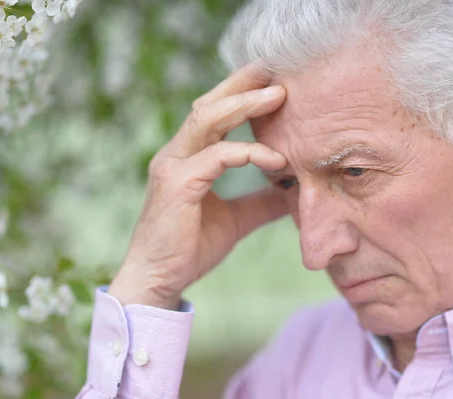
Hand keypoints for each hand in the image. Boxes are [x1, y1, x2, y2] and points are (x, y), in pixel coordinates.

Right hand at [108, 63, 288, 309]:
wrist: (159, 280)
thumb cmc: (189, 248)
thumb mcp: (235, 219)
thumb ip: (260, 202)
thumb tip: (293, 192)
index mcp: (188, 158)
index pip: (213, 114)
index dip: (240, 94)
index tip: (272, 82)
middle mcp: (176, 154)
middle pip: (208, 105)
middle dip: (242, 85)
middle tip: (275, 71)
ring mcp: (172, 166)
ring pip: (207, 119)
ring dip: (244, 104)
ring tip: (278, 95)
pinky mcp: (176, 184)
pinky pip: (217, 156)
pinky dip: (248, 153)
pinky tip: (276, 160)